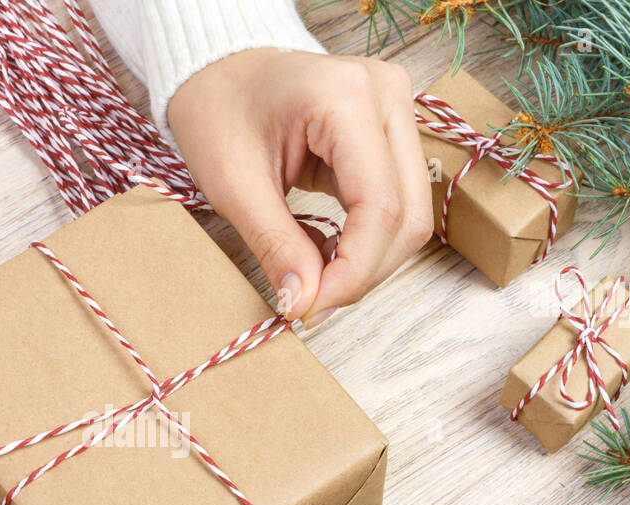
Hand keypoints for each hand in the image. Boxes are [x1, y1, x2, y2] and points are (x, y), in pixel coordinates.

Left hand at [167, 48, 432, 325]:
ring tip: (317, 278)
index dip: (353, 270)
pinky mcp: (394, 129)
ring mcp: (397, 109)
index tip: (313, 308)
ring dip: (369, 260)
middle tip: (313, 303)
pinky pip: (399, 201)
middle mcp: (387, 96)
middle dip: (363, 271)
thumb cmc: (218, 112)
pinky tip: (329, 252)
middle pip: (408, 215)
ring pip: (412, 214)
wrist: (220, 72)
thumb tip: (304, 303)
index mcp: (346, 97)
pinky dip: (367, 240)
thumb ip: (276, 245)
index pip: (380, 206)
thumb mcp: (233, 186)